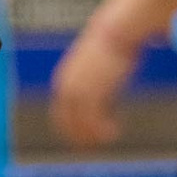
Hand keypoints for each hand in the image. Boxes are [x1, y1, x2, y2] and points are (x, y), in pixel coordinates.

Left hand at [50, 20, 142, 147]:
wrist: (116, 30)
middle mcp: (66, 86)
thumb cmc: (111, 44)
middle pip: (65, 122)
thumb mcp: (94, 64)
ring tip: (111, 136)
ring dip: (94, 135)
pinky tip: (115, 132)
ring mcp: (78, 90)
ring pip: (80, 124)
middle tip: (94, 146)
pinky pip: (94, 121)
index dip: (70, 128)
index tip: (83, 138)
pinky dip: (103, 131)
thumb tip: (100, 91)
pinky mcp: (93, 92)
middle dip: (79, 136)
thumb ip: (91, 80)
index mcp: (64, 79)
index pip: (60, 112)